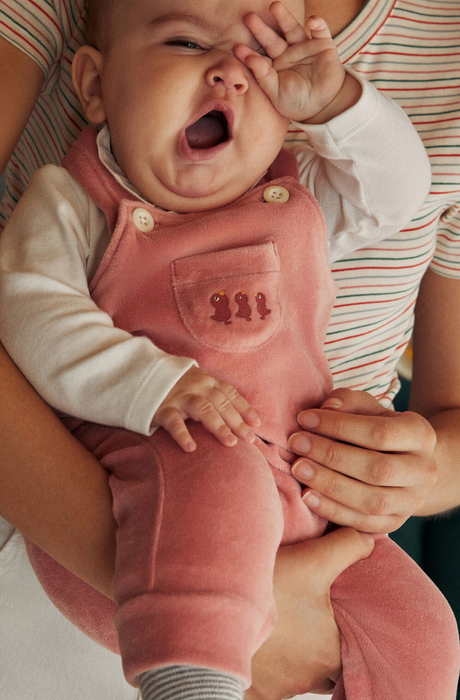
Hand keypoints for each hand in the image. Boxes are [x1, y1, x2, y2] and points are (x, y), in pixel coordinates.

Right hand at [152, 366, 260, 451]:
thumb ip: (210, 393)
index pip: (229, 393)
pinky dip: (183, 434)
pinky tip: (191, 448)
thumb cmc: (171, 384)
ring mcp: (178, 396)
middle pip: (221, 403)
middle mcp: (195, 386)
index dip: (244, 408)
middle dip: (237, 421)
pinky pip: (173, 422)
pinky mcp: (161, 407)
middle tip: (249, 439)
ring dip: (218, 426)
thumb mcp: (193, 382)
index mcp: (205, 380)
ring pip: (203, 409)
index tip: (257, 424)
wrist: (137, 374)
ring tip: (230, 443)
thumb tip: (233, 415)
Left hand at [234, 3, 356, 122]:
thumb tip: (250, 59)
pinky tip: (311, 20)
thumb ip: (264, 76)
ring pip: (292, 29)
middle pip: (272, 39)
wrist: (323, 107)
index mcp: (275, 67)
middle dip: (261, 28)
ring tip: (274, 6)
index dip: (248, 53)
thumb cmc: (297, 103)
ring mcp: (304, 48)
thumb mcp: (276, 93)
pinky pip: (320, 30)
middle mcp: (287, 54)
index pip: (259, 57)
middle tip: (248, 17)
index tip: (237, 47)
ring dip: (284, 18)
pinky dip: (317, 23)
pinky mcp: (323, 45)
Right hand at [247, 527, 374, 699]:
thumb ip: (346, 547)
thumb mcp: (312, 560)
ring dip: (291, 658)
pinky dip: (265, 666)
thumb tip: (370, 539)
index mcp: (329, 655)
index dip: (344, 637)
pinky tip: (258, 641)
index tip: (333, 621)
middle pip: (324, 671)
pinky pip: (266, 683)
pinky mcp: (251, 692)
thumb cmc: (270, 590)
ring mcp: (277, 689)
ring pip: (294, 676)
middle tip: (308, 623)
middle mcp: (307, 679)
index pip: (350, 656)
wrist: (210, 614)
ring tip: (283, 628)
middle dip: (319, 651)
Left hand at [289, 389, 437, 532]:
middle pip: (377, 469)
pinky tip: (306, 495)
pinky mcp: (394, 523)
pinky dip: (332, 511)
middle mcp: (423, 471)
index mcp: (421, 435)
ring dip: (329, 485)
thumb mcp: (368, 409)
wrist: (403, 465)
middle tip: (296, 444)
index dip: (339, 426)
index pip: (381, 433)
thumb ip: (349, 402)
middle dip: (331, 456)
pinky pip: (363, 523)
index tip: (304, 419)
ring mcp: (412, 502)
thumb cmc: (377, 429)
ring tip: (297, 469)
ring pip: (372, 501)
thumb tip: (328, 407)